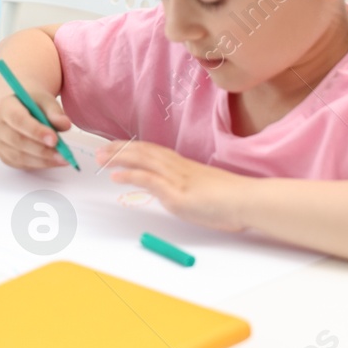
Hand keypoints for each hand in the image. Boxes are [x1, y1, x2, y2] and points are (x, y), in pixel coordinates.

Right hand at [0, 90, 73, 169]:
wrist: (19, 110)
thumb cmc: (32, 105)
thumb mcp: (45, 101)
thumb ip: (55, 112)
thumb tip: (65, 125)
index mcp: (5, 107)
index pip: (18, 120)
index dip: (36, 131)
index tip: (54, 139)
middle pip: (17, 140)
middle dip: (42, 150)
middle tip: (62, 154)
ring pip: (18, 156)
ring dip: (42, 160)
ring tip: (62, 159)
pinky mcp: (3, 156)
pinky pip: (20, 164)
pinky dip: (38, 165)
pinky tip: (52, 161)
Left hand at [95, 140, 248, 231]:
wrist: (248, 201)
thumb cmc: (231, 199)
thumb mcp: (202, 190)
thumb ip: (184, 188)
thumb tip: (169, 191)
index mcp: (184, 166)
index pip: (153, 151)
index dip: (133, 148)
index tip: (116, 146)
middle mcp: (178, 167)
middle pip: (144, 152)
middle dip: (120, 150)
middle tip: (100, 150)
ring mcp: (177, 178)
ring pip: (143, 161)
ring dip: (119, 158)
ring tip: (101, 158)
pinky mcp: (177, 193)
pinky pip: (149, 179)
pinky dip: (130, 175)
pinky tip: (115, 176)